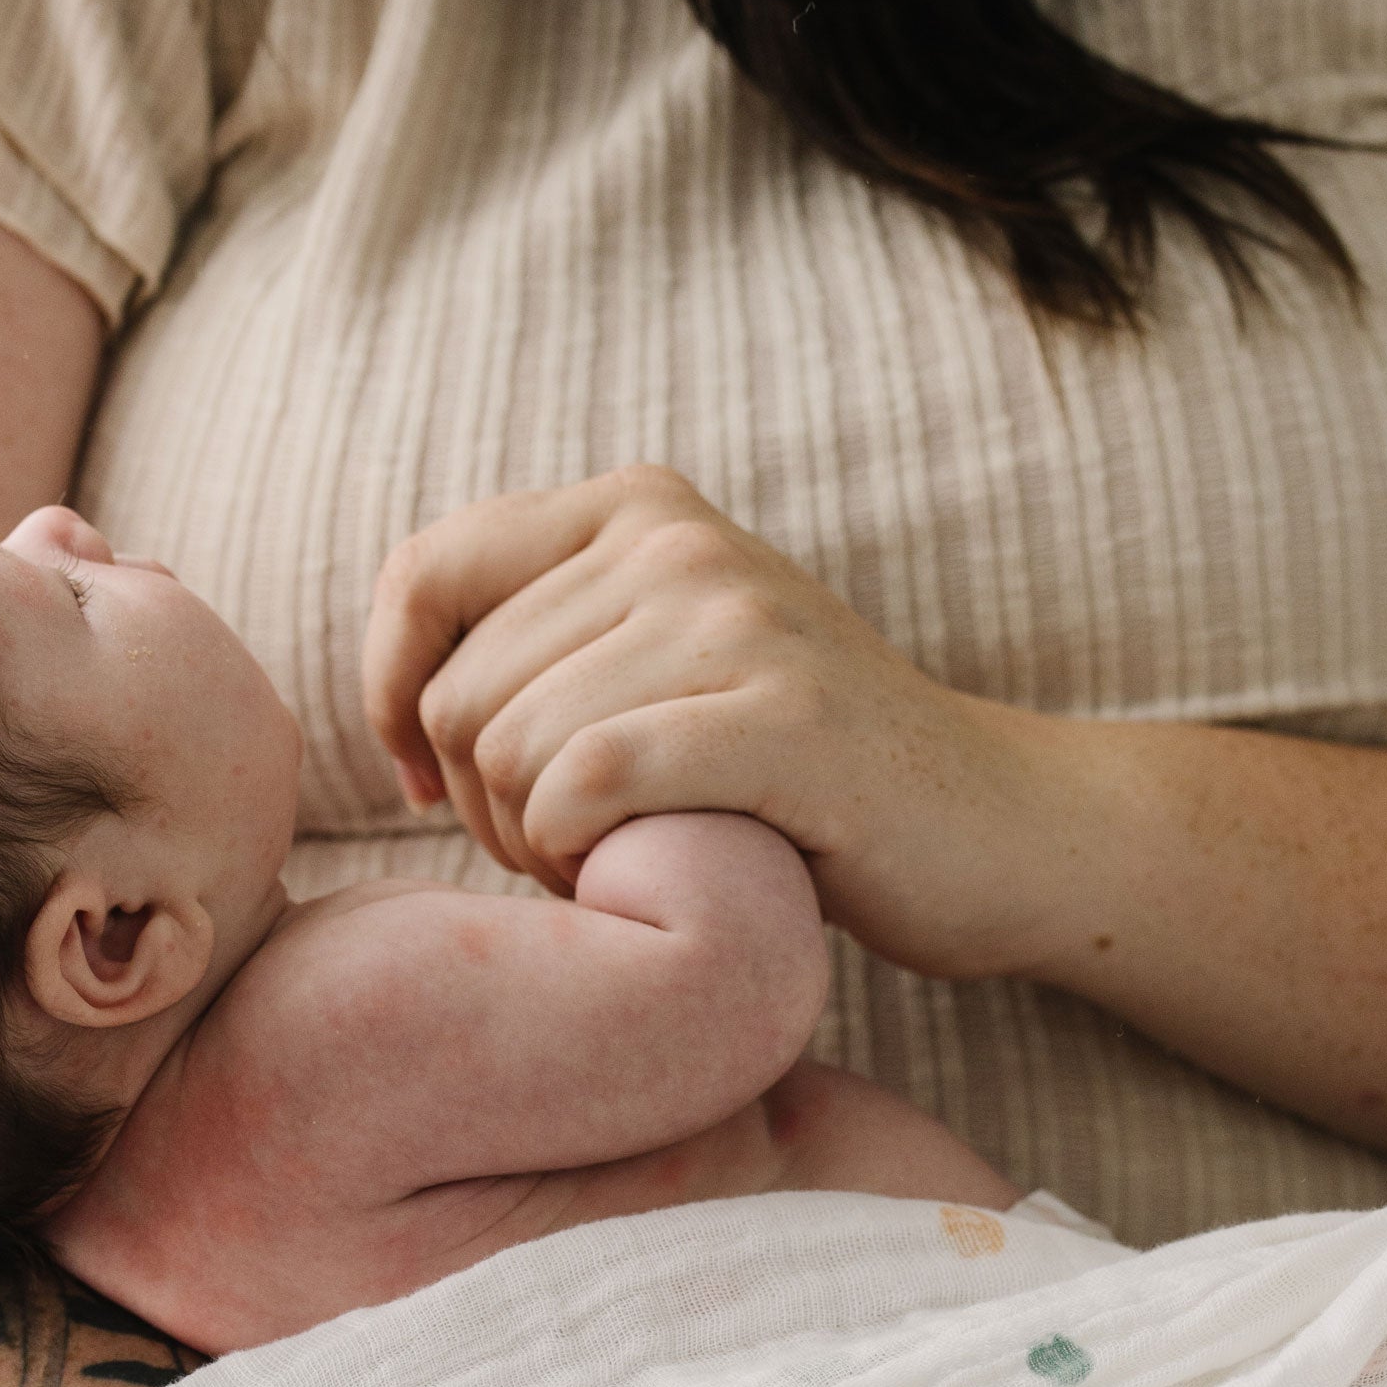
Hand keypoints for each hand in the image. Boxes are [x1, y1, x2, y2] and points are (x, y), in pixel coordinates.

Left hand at [362, 465, 1039, 977]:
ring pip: (514, 746)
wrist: (997, 827)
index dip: (390, 697)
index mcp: (636, 509)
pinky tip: (635, 876)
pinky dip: (579, 857)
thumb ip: (551, 643)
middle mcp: (679, 541)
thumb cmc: (806, 780)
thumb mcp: (669, 669)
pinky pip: (588, 785)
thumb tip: (394, 693)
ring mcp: (735, 621)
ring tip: (611, 870)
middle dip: (482, 806)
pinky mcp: (779, 720)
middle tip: (564, 859)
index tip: (427, 787)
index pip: (424, 576)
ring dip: (535, 846)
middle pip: (462, 693)